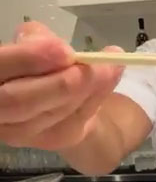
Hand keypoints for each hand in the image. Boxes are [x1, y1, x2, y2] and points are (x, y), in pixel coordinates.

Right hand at [0, 21, 123, 150]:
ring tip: (109, 66)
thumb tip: (60, 49)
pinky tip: (111, 76)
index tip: (63, 50)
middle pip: (20, 101)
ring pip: (49, 114)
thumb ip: (36, 40)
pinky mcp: (46, 141)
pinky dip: (96, 96)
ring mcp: (18, 131)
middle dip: (60, 83)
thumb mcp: (31, 41)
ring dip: (85, 88)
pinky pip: (71, 121)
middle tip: (90, 65)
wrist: (52, 96)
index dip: (27, 59)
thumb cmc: (36, 62)